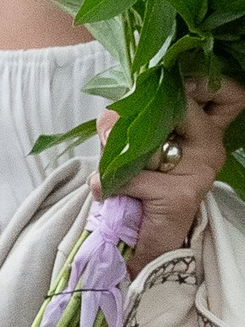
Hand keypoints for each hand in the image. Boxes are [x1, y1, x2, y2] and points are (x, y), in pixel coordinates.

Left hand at [110, 78, 244, 268]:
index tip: (159, 85)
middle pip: (169, 109)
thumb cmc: (138, 190)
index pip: (219, 90)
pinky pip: (131, 176)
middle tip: (111, 135)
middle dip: (129, 121)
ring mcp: (199, 170)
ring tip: (111, 174)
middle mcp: (210, 146)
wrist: (142, 245)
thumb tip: (110, 115)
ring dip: (113, 157)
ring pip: (145, 142)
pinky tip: (108, 193)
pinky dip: (109, 183)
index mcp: (204, 129)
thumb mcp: (130, 149)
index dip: (193, 81)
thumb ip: (125, 126)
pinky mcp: (180, 195)